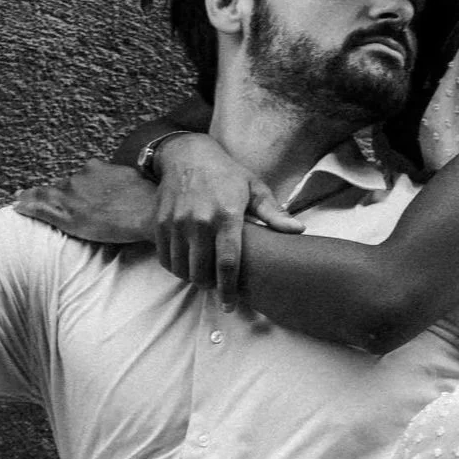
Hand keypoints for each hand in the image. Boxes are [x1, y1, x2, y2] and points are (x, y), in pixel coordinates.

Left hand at [14, 160, 156, 243]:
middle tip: (47, 200)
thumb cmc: (147, 199)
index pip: (79, 176)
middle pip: (63, 185)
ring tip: (19, 198)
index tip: (69, 188)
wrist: (147, 212)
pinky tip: (16, 206)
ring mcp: (72, 195)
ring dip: (33, 196)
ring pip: (47, 195)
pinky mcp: (67, 214)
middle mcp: (80, 178)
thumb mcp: (133, 179)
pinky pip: (41, 208)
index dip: (74, 185)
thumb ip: (120, 177)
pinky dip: (27, 206)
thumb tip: (122, 179)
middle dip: (59, 194)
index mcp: (96, 168)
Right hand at [154, 135, 302, 309]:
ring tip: (201, 275)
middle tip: (216, 285)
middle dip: (209, 285)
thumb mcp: (254, 188)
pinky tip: (185, 264)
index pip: (227, 263)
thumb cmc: (226, 174)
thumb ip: (274, 214)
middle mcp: (199, 220)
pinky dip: (175, 267)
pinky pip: (165, 257)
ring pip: (182, 268)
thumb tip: (299, 231)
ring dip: (192, 278)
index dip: (228, 289)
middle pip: (202, 271)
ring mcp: (176, 221)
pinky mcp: (160, 222)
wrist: (187, 154)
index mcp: (227, 215)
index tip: (230, 304)